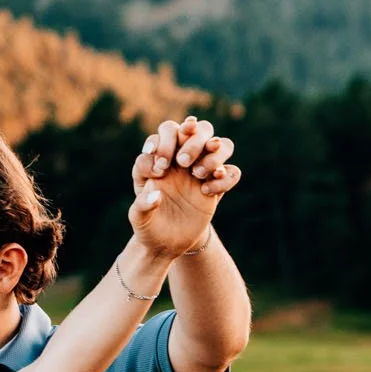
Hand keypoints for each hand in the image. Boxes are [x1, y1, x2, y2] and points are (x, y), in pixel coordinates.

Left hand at [129, 115, 239, 256]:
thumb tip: (156, 195)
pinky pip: (232, 172)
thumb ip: (142, 204)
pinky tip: (206, 192)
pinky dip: (224, 178)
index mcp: (161, 157)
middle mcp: (183, 159)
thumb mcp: (138, 217)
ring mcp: (202, 170)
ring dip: (212, 154)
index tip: (160, 169)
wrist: (166, 243)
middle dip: (192, 141)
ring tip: (197, 174)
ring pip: (219, 144)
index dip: (165, 143)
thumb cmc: (148, 224)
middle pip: (196, 128)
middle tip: (182, 163)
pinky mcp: (216, 186)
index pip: (168, 130)